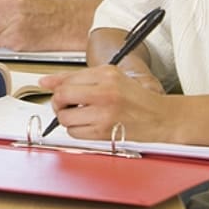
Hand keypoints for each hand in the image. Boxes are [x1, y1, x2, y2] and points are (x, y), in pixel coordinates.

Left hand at [38, 64, 170, 141]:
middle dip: (58, 102)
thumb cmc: (137, 98)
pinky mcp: (104, 133)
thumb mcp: (111, 76)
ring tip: (78, 115)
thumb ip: (78, 77)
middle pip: (61, 97)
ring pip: (65, 118)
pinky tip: (87, 124)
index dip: (55, 86)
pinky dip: (75, 130)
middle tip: (65, 104)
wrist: (162, 118)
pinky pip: (75, 133)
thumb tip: (46, 81)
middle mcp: (105, 93)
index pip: (66, 79)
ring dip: (66, 118)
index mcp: (107, 75)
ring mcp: (104, 114)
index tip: (50, 89)